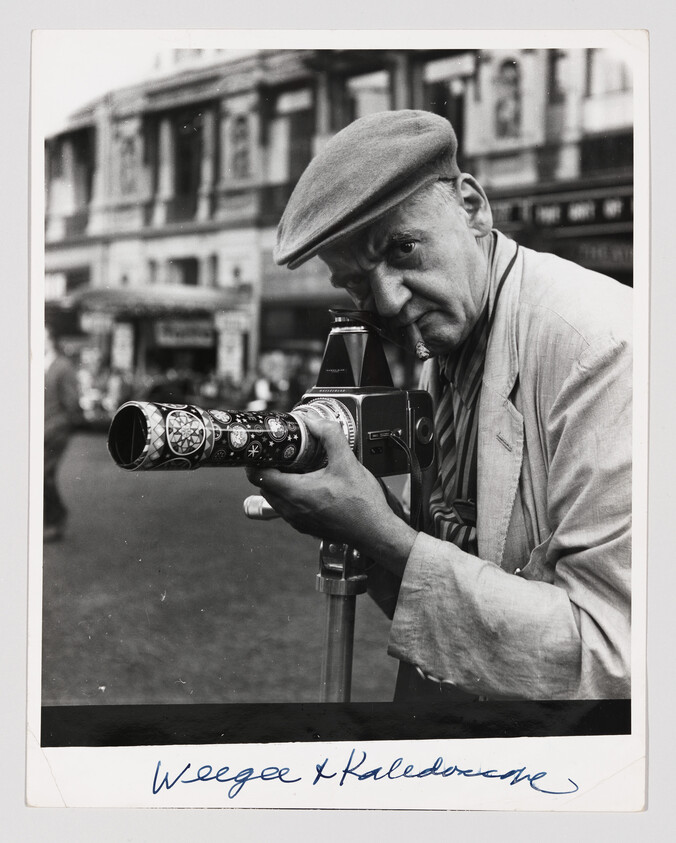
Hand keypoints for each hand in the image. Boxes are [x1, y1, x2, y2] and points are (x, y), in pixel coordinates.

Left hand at [245, 414, 415, 576]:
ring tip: (295, 469)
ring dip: (279, 483)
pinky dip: (289, 495)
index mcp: (296, 492)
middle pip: (264, 486)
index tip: (266, 449)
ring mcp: (297, 520)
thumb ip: (329, 436)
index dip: (257, 459)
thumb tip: (314, 421)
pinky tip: (308, 486)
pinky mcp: (305, 526)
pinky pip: (286, 508)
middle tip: (283, 454)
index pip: (258, 476)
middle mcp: (291, 509)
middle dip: (269, 468)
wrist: (375, 532)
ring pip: (274, 498)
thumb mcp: (347, 462)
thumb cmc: (362, 504)